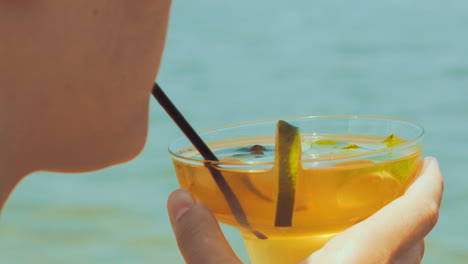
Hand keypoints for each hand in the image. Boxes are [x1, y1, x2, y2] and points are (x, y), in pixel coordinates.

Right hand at [167, 157, 442, 263]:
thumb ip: (203, 244)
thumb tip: (178, 198)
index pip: (416, 213)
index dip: (430, 182)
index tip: (431, 159)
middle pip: (416, 238)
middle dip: (412, 206)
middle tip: (392, 180)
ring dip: (399, 237)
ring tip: (375, 213)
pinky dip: (381, 262)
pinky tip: (345, 261)